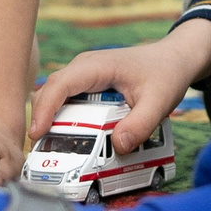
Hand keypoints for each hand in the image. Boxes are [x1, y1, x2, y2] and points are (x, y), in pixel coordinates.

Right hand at [30, 23, 210, 154]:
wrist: (174, 58)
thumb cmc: (165, 74)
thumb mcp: (159, 101)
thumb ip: (141, 124)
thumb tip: (119, 146)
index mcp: (97, 66)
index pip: (61, 84)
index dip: (45, 108)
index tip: (37, 134)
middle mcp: (84, 68)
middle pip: (50, 91)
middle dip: (40, 119)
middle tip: (39, 151)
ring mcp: (83, 75)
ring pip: (55, 96)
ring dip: (49, 121)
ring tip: (49, 150)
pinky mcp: (87, 86)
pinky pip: (67, 101)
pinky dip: (62, 119)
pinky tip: (67, 140)